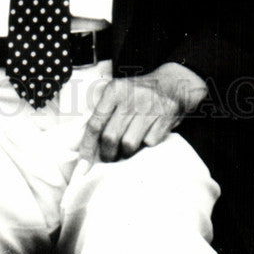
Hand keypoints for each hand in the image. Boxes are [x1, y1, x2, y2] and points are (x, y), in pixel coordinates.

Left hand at [78, 62, 206, 163]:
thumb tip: (82, 148)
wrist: (172, 83)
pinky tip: (147, 136)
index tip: (82, 169)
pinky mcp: (166, 115)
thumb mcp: (117, 93)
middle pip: (110, 137)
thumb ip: (102, 114)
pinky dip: (146, 145)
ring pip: (129, 144)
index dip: (87, 149)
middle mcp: (130, 96)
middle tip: (111, 156)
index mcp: (114, 90)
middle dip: (108, 153)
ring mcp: (149, 105)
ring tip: (129, 146)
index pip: (95, 124)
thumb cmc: (138, 95)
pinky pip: (150, 143)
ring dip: (128, 152)